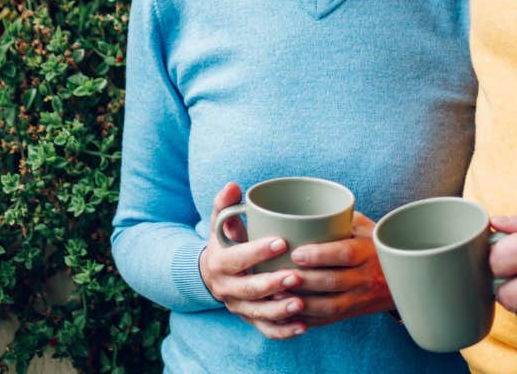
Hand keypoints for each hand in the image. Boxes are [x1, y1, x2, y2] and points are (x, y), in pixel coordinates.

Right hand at [198, 182, 306, 339]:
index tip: (281, 242)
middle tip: (296, 275)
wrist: (213, 274)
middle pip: (248, 290)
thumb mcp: (221, 224)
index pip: (236, 259)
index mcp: (219, 263)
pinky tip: (304, 326)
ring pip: (258, 313)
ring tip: (301, 303)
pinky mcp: (250, 319)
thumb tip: (233, 186)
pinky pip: (266, 330)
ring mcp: (239, 307)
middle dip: (272, 284)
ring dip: (280, 310)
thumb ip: (225, 205)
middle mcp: (226, 289)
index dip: (257, 252)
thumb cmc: (226, 243)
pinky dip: (284, 331)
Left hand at [287, 211, 393, 325]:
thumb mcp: (366, 227)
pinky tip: (288, 311)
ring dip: (302, 302)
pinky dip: (307, 318)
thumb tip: (306, 210)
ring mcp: (360, 298)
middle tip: (278, 275)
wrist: (404, 278)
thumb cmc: (376, 245)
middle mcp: (366, 277)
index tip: (296, 253)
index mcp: (368, 251)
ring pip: (329, 305)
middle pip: (333, 281)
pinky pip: (328, 320)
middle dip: (304, 280)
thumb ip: (341, 219)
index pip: (344, 254)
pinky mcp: (353, 312)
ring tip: (277, 294)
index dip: (319, 255)